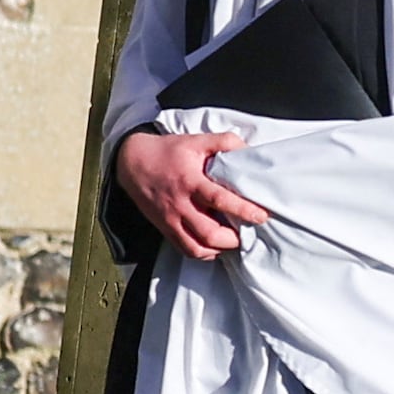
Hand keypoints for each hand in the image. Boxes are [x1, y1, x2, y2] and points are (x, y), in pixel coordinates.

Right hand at [116, 126, 271, 258]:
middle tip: (250, 232)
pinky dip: (203, 253)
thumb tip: (249, 150)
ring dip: (219, 248)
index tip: (262, 216)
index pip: (219, 200)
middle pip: (208, 232)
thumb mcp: (196, 140)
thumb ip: (224, 142)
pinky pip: (184, 249)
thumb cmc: (167, 152)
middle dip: (233, 238)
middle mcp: (179, 205)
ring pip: (195, 247)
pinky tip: (216, 247)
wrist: (131, 162)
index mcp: (189, 182)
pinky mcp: (164, 228)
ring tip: (235, 241)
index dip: (242, 210)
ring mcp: (170, 220)